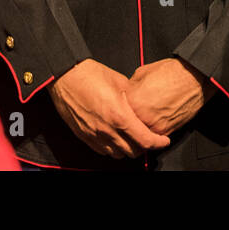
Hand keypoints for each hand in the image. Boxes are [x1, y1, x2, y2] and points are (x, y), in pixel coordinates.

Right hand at [48, 59, 170, 157]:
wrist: (65, 76)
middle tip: (148, 137)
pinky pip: (102, 151)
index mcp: (119, 116)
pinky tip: (115, 137)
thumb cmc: (90, 74)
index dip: (158, 143)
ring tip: (132, 138)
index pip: (145, 140)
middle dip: (144, 147)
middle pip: (133, 152)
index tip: (163, 140)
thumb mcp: (120, 81)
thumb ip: (134, 97)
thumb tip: (142, 104)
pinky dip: (112, 148)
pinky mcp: (84, 136)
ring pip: (118, 155)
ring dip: (128, 149)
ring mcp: (94, 135)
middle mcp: (107, 130)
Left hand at [125, 58, 215, 135]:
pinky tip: (155, 117)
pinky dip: (153, 129)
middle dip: (129, 119)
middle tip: (134, 111)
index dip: (120, 105)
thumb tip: (127, 93)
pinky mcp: (166, 131)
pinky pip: (154, 134)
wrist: (194, 78)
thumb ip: (131, 87)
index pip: (118, 109)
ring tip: (145, 115)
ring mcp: (154, 126)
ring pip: (140, 133)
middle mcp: (142, 116)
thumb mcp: (142, 73)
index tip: (122, 103)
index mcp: (132, 100)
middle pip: (127, 124)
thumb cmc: (172, 72)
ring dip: (140, 127)